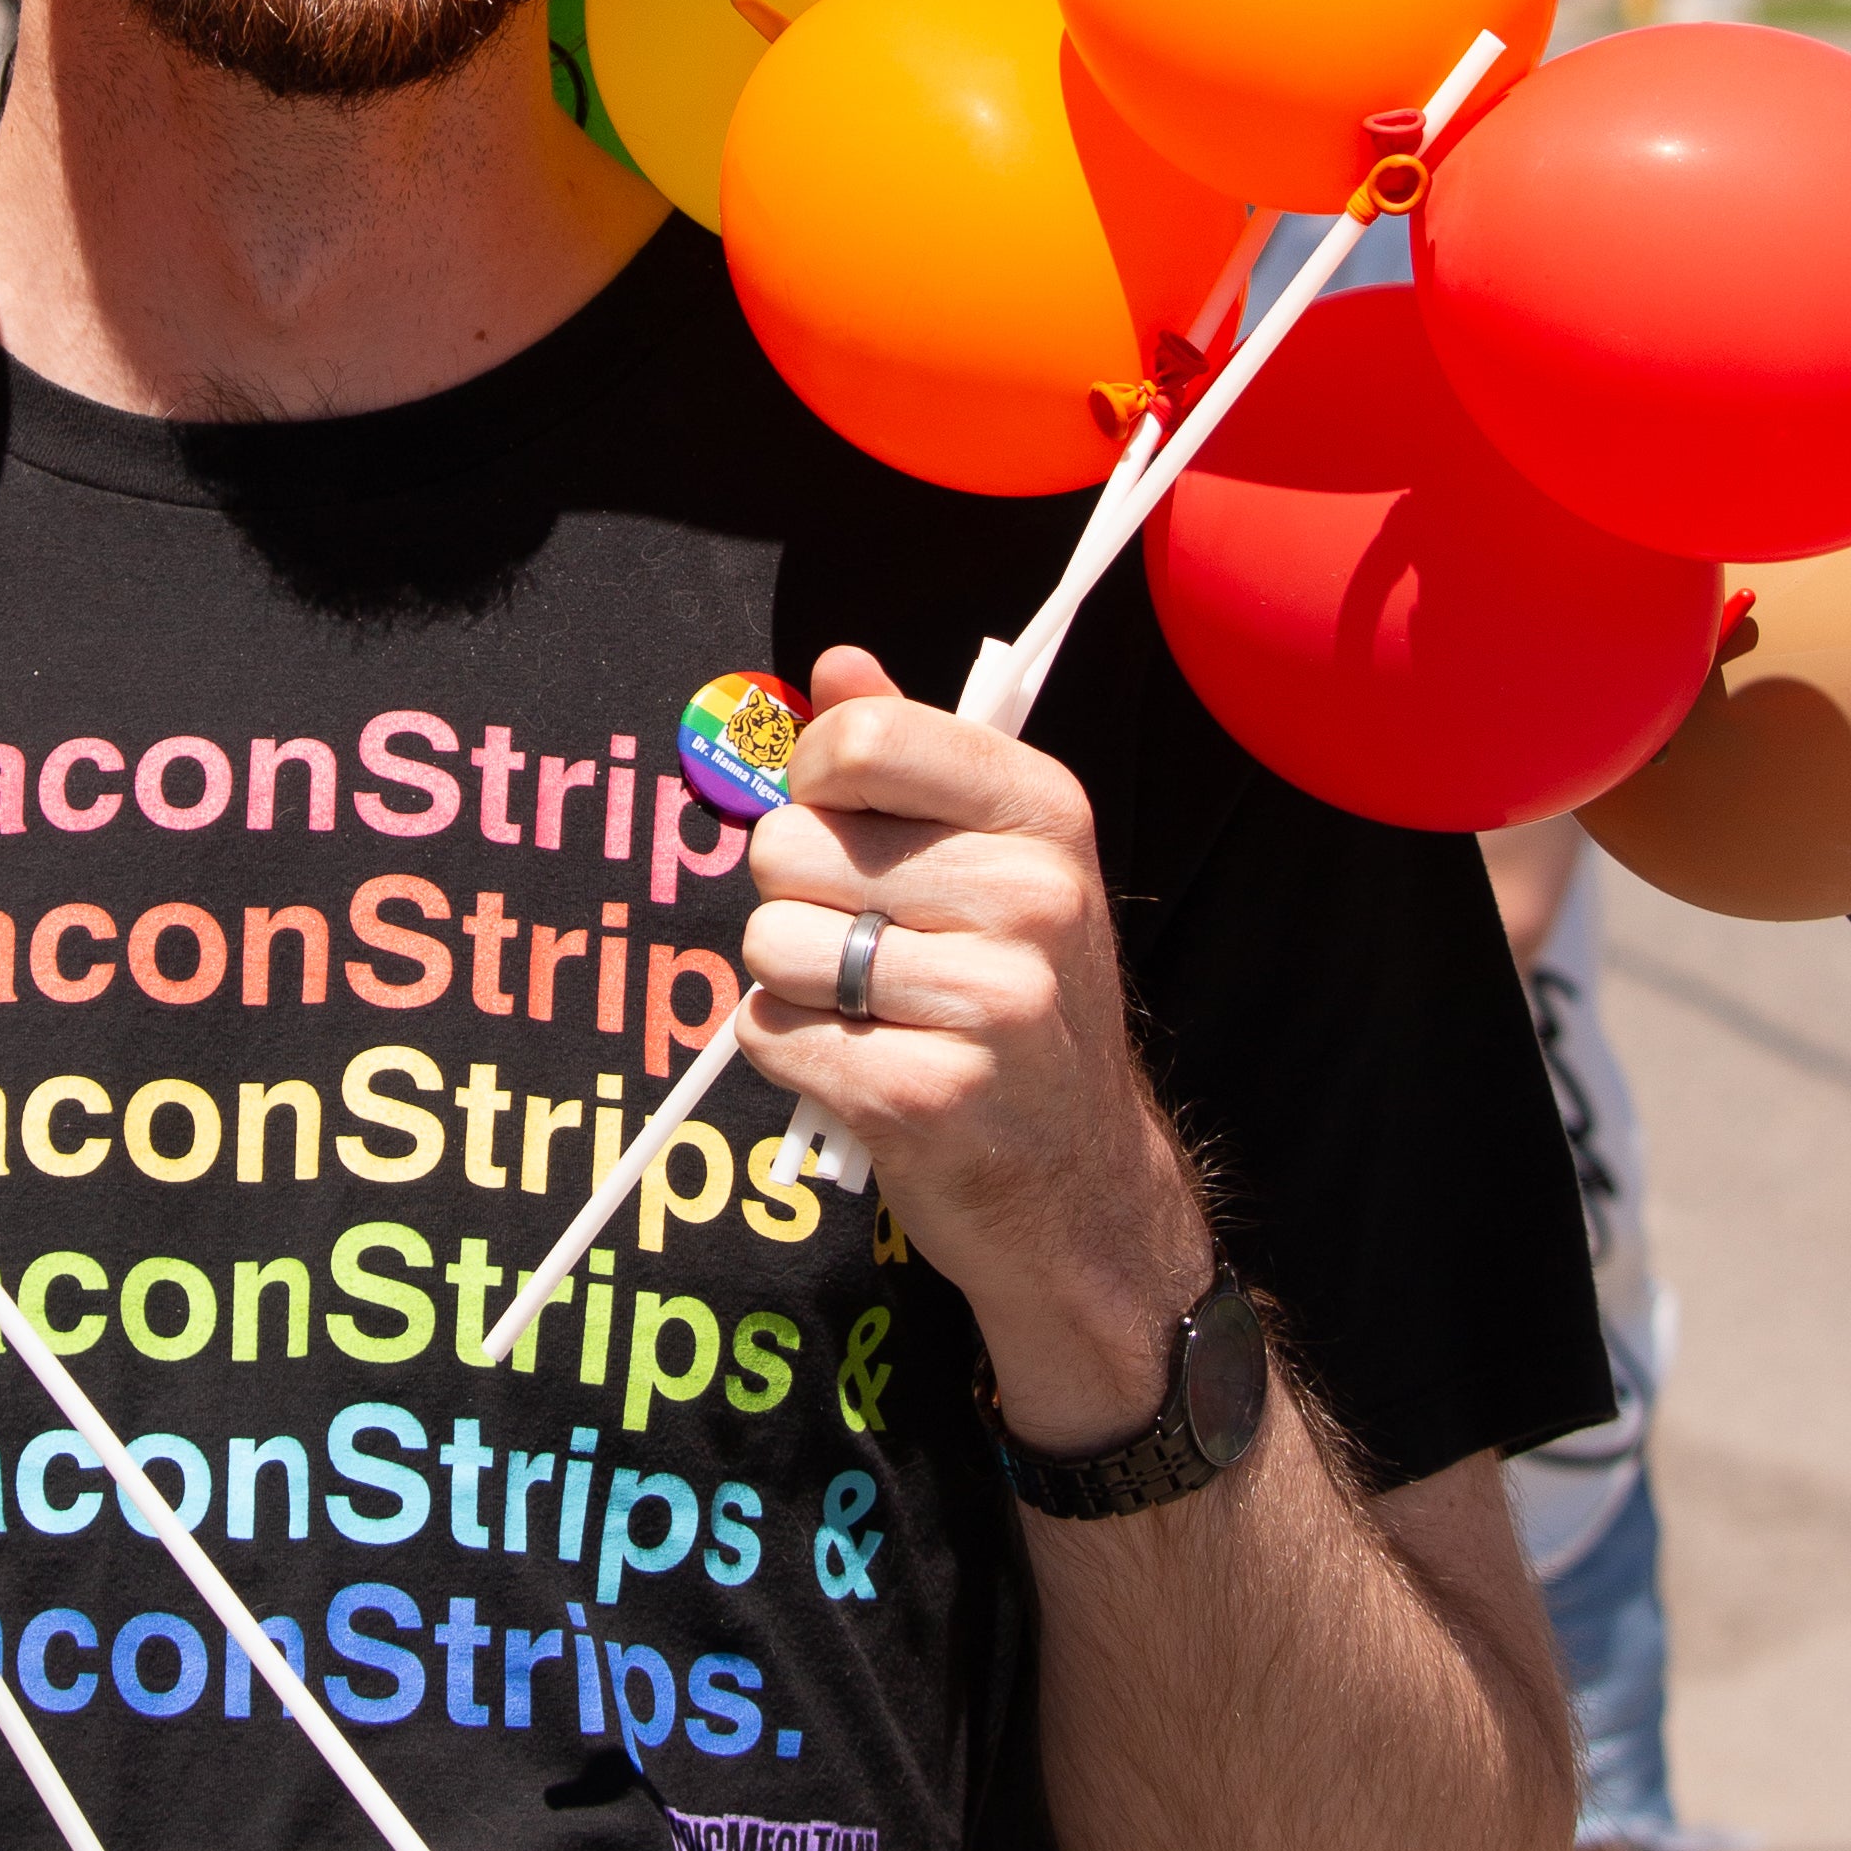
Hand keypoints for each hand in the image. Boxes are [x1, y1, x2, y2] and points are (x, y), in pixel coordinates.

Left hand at [740, 643, 1215, 1454]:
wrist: (1081, 1186)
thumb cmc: (1014, 1002)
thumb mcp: (993, 860)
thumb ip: (907, 757)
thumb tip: (834, 664)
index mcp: (1043, 814)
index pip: (856, 741)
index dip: (813, 784)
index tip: (843, 824)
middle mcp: (1032, 896)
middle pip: (788, 847)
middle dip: (799, 900)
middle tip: (872, 949)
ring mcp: (989, 1002)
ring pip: (769, 943)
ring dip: (792, 984)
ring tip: (869, 1013)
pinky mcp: (926, 1097)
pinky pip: (770, 1033)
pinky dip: (791, 1054)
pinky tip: (862, 1068)